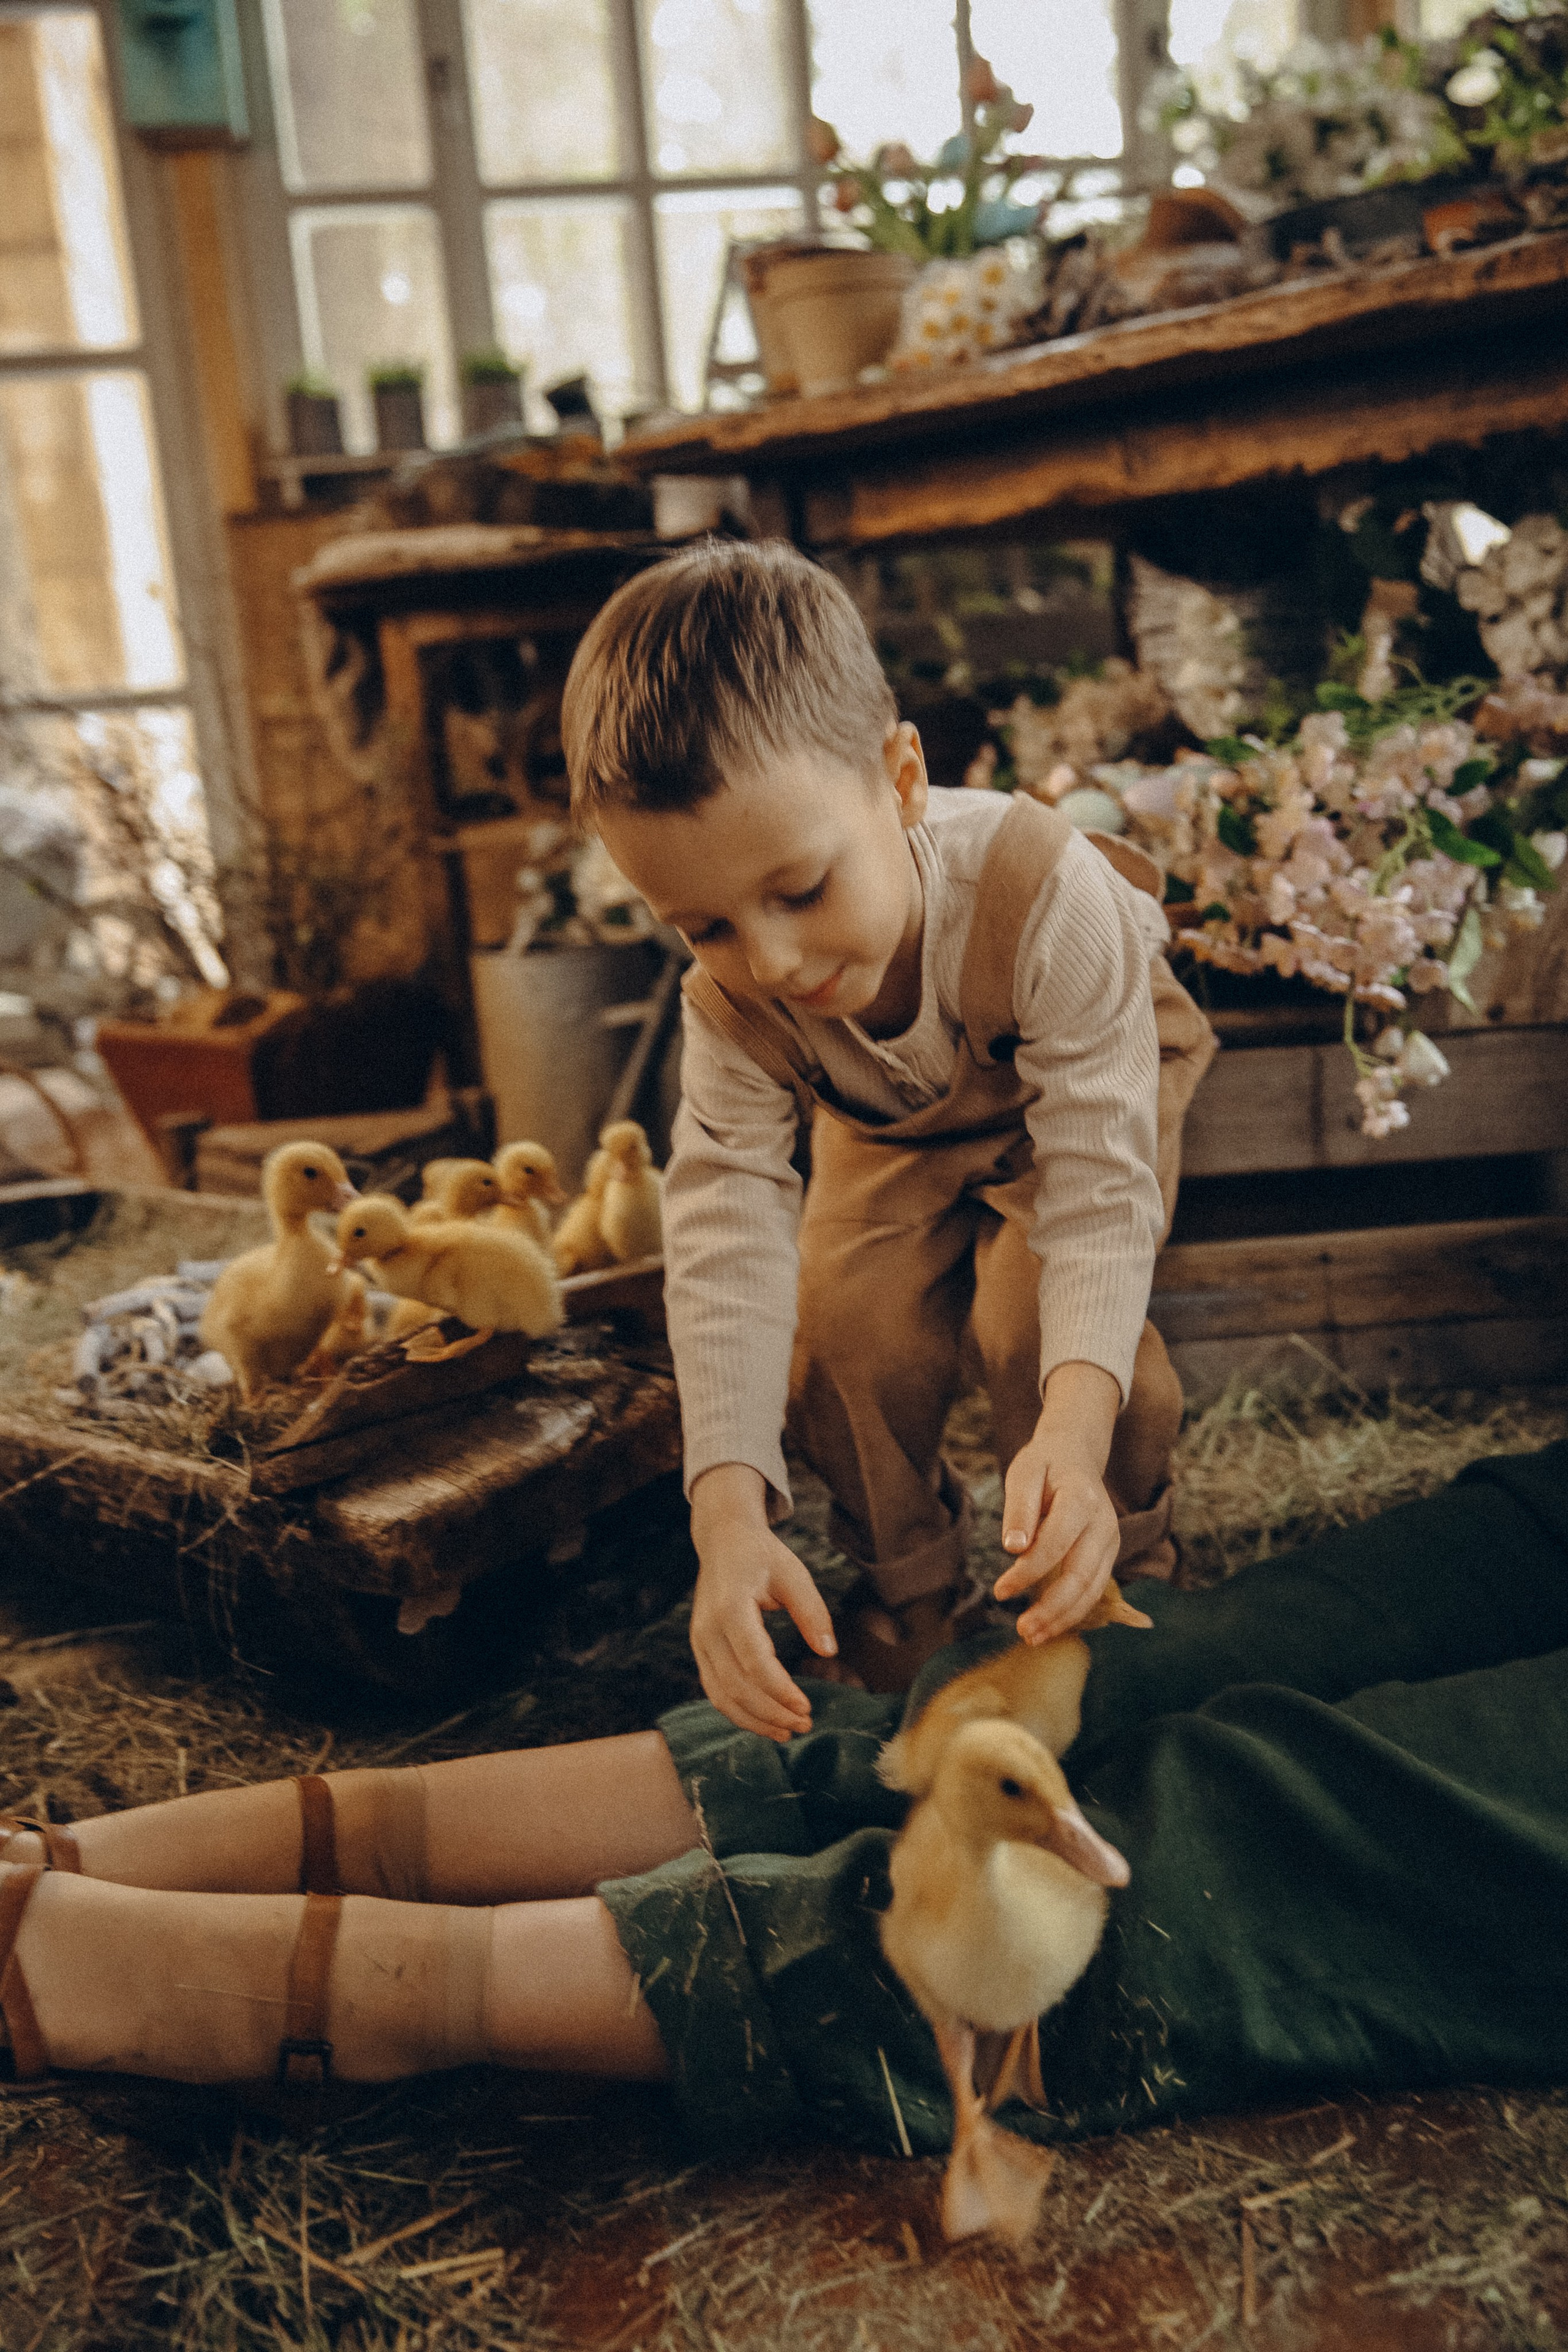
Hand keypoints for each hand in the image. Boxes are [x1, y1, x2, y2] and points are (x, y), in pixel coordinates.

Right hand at [689, 1464, 836, 1740]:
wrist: (723, 1541)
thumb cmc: (762, 1556)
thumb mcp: (794, 1574)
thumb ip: (812, 1612)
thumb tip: (829, 1652)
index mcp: (730, 1607)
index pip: (753, 1661)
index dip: (779, 1690)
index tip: (807, 1707)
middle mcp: (707, 1628)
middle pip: (736, 1685)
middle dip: (771, 1713)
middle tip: (805, 1724)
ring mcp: (699, 1641)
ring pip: (721, 1695)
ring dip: (754, 1720)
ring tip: (788, 1732)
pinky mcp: (700, 1650)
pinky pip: (715, 1691)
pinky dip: (739, 1712)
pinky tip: (766, 1722)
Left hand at [991, 1362, 1120, 1642]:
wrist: (1076, 1454)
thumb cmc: (1044, 1464)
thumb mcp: (1024, 1472)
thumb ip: (1019, 1509)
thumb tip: (1013, 1549)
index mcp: (1082, 1499)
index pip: (1056, 1544)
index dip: (1028, 1572)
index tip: (1000, 1591)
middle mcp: (1103, 1523)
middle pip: (1081, 1575)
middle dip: (1052, 1608)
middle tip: (1023, 1631)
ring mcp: (1110, 1541)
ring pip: (1093, 1589)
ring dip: (1065, 1618)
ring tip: (1034, 1636)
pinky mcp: (1108, 1554)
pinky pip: (1095, 1589)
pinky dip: (1075, 1611)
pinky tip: (1051, 1626)